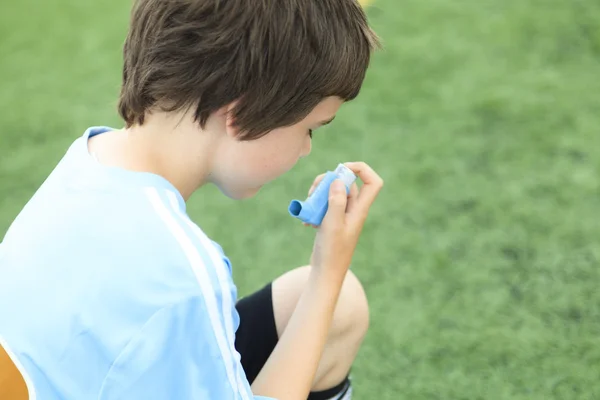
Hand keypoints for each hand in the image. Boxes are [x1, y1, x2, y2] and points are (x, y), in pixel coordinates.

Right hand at [308, 162, 383, 277]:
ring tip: (308, 204)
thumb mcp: (332, 224)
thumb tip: (339, 179)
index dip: (362, 170)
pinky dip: (315, 208)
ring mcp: (342, 216)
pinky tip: (306, 221)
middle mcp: (353, 211)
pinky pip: (325, 206)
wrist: (326, 273)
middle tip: (314, 190)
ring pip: (333, 194)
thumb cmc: (332, 251)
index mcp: (360, 210)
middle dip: (329, 181)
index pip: (373, 182)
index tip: (342, 169)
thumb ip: (336, 201)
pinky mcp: (332, 222)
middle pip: (347, 184)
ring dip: (319, 194)